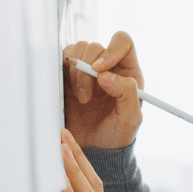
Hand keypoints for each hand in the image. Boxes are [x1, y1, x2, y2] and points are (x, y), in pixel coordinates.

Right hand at [62, 31, 143, 149]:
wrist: (96, 148)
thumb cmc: (117, 134)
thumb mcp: (130, 119)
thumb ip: (126, 94)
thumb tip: (105, 75)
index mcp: (127, 71)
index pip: (122, 43)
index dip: (111, 49)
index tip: (99, 69)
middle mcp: (107, 66)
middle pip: (95, 46)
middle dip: (87, 70)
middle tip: (85, 97)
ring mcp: (86, 70)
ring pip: (77, 50)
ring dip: (75, 73)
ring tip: (81, 99)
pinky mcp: (68, 76)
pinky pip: (62, 61)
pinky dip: (62, 73)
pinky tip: (68, 93)